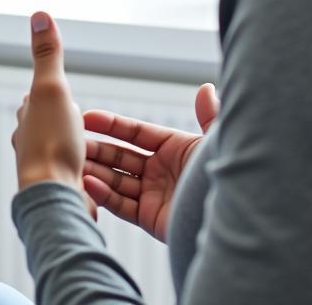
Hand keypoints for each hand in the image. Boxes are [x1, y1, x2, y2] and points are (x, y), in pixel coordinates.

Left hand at [12, 12, 85, 193]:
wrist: (55, 199)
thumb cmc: (53, 143)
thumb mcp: (52, 87)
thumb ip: (47, 53)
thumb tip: (39, 13)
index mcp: (28, 116)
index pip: (38, 96)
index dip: (51, 90)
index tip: (57, 87)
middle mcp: (29, 141)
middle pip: (47, 123)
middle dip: (61, 120)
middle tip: (74, 120)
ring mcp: (42, 167)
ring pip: (58, 149)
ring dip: (71, 147)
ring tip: (86, 150)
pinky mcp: (57, 189)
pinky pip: (70, 174)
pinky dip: (79, 170)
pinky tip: (89, 177)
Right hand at [82, 83, 219, 242]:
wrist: (240, 222)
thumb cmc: (229, 179)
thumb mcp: (218, 145)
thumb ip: (210, 117)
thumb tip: (206, 88)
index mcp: (175, 148)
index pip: (136, 132)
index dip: (111, 124)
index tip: (86, 117)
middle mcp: (163, 170)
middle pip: (121, 156)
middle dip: (96, 149)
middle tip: (71, 141)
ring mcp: (156, 195)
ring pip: (117, 179)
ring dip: (95, 171)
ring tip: (74, 162)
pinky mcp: (152, 219)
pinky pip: (122, 204)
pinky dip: (104, 195)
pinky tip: (89, 183)